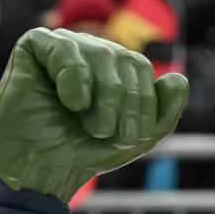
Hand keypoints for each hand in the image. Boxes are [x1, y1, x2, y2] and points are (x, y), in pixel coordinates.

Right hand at [0, 28, 187, 203]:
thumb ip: (166, 110)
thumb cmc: (85, 151)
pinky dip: (74, 81)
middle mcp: (92, 51)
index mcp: (116, 68)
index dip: (143, 103)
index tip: (129, 136)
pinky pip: (66, 49)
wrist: (41, 168)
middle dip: (125, 104)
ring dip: (102, 99)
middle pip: (127, 60)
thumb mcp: (139, 136)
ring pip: (102, 54)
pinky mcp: (36, 45)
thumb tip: (178, 79)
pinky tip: (69, 103)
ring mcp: (65, 45)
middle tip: (105, 133)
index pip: (142, 67)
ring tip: (88, 124)